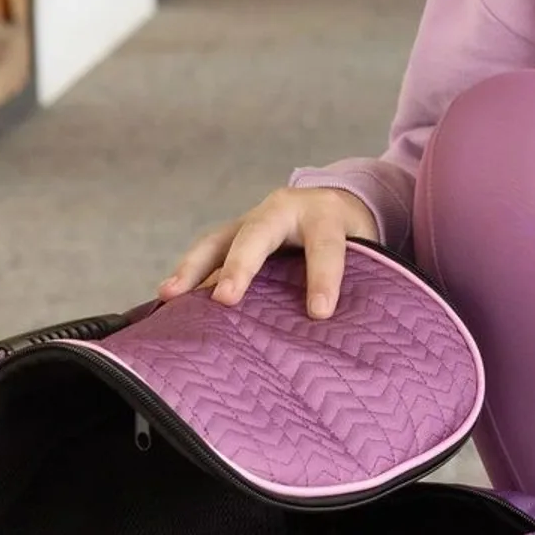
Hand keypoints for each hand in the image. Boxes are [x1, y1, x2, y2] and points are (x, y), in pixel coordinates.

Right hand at [157, 186, 379, 318]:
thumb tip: (344, 330)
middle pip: (257, 234)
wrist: (334, 204)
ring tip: (171, 293)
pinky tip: (169, 298)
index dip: (323, 278)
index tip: (320, 313)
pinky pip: (208, 254)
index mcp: (324, 216)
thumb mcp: (365, 253)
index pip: (325, 246)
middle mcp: (282, 211)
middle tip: (225, 298)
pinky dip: (190, 276)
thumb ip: (357, 281)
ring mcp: (252, 221)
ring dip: (194, 267)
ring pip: (219, 240)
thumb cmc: (351, 239)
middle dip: (240, 265)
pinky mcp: (233, 236)